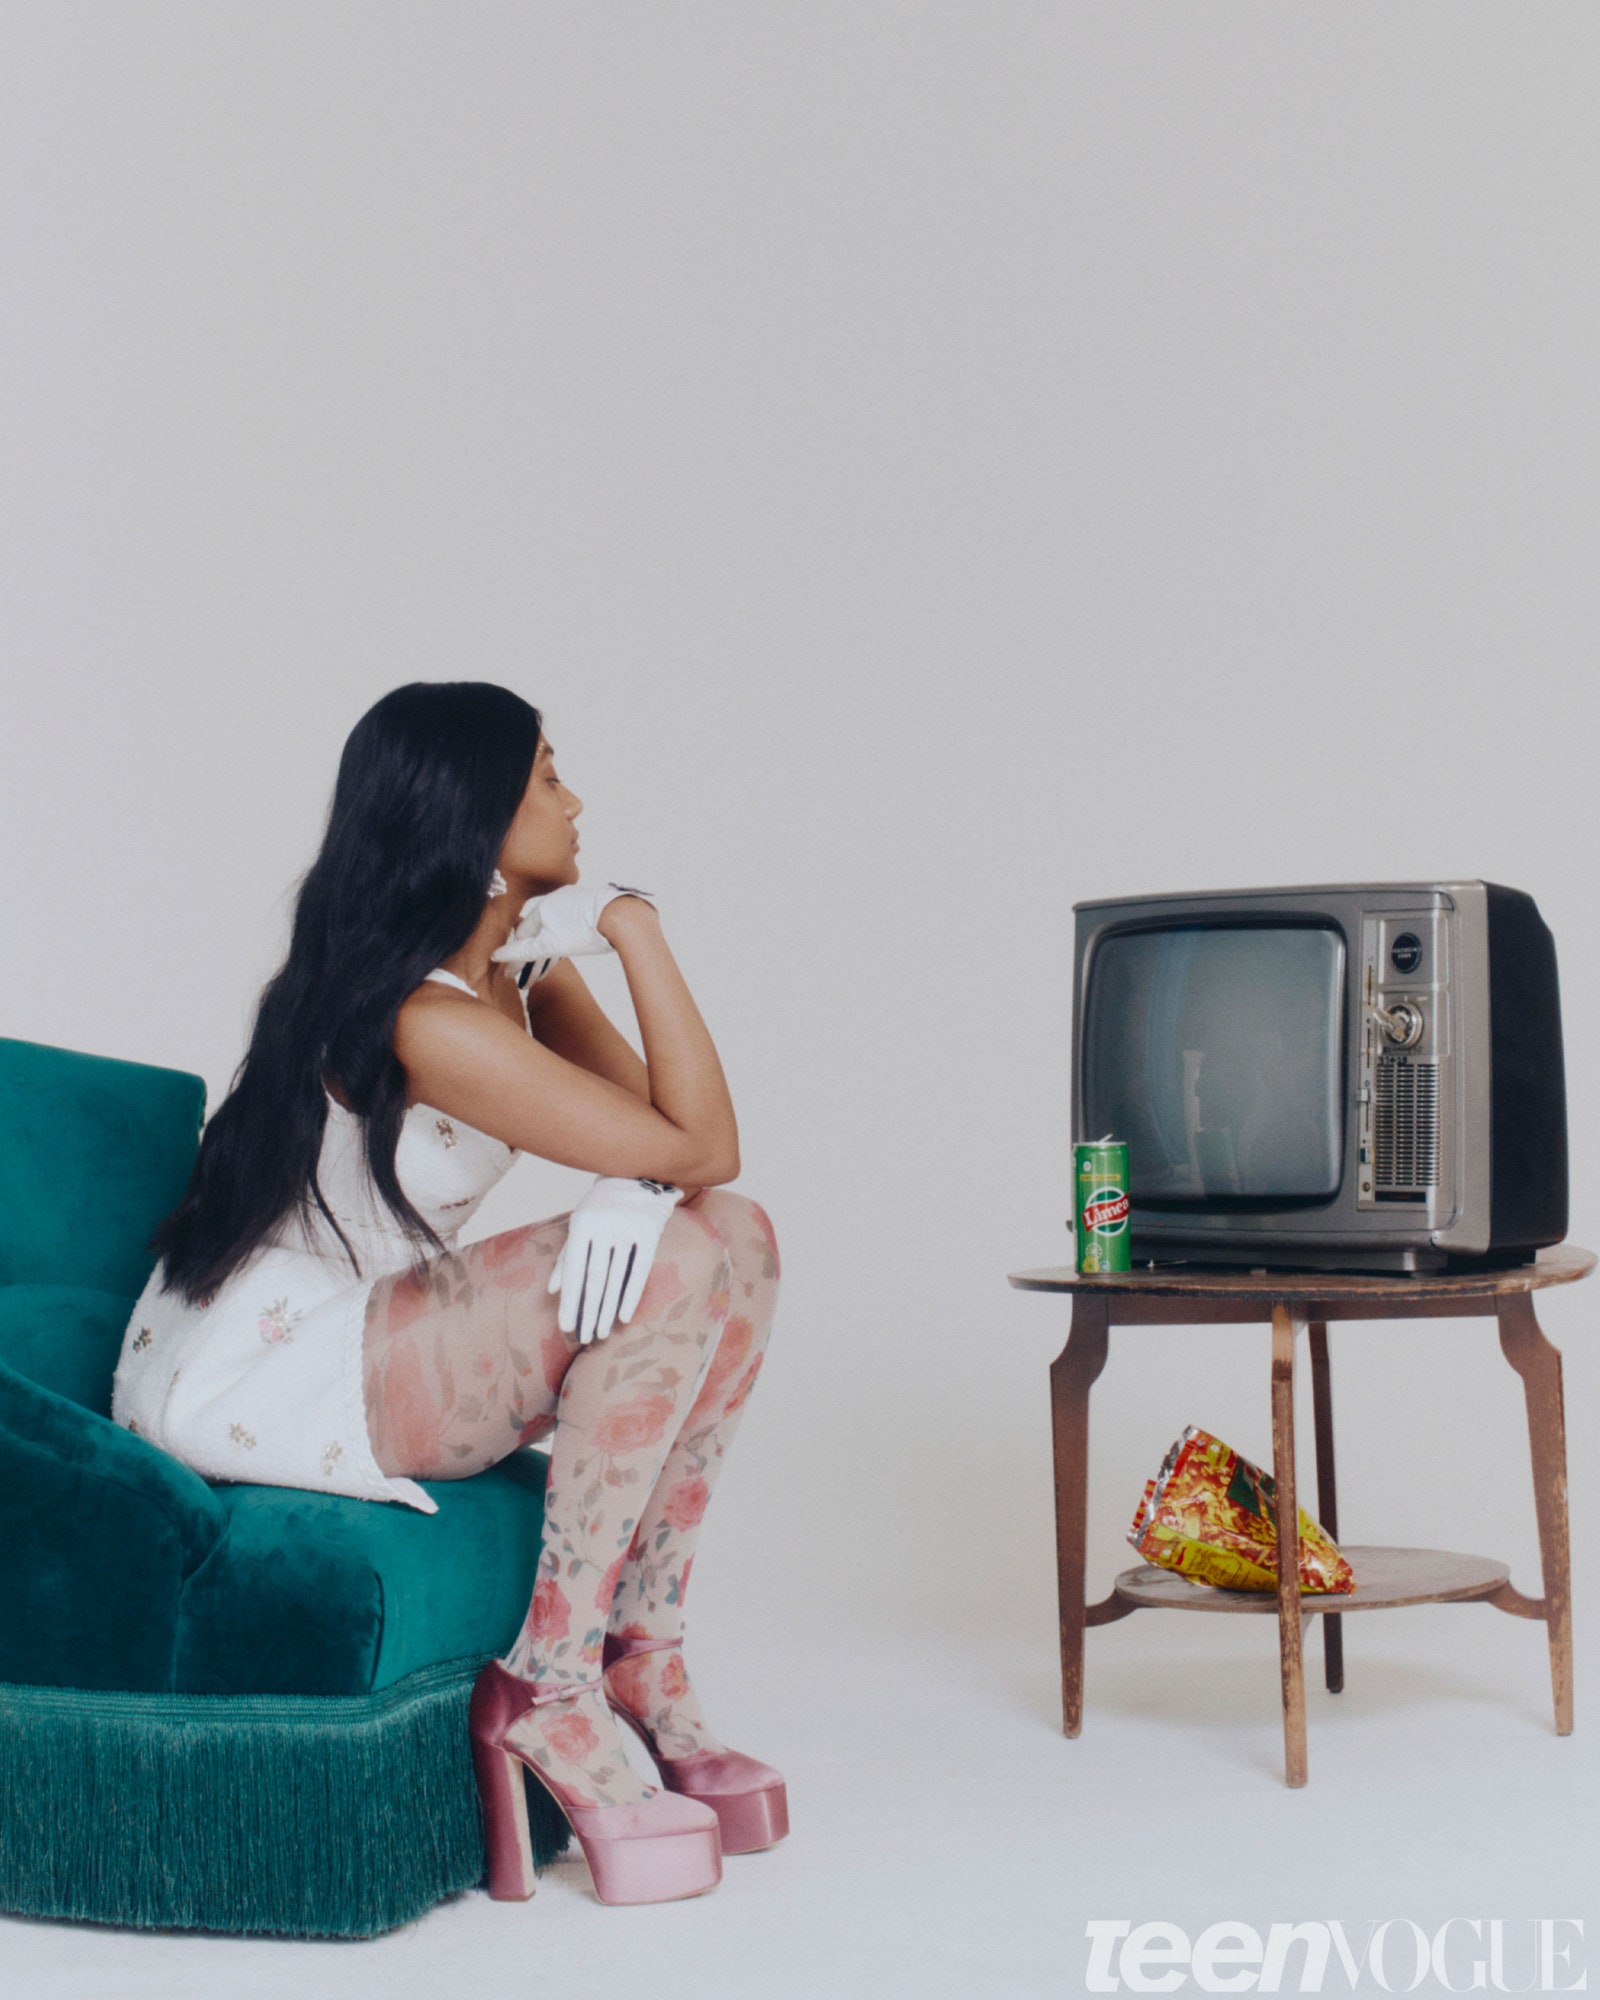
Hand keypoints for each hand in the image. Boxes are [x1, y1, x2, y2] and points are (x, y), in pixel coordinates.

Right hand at [490, 882, 656, 975]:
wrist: (623, 917)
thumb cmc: (586, 931)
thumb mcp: (550, 945)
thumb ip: (524, 952)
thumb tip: (497, 956)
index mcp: (543, 907)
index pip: (522, 933)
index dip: (516, 954)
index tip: (511, 971)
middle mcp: (557, 899)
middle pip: (538, 930)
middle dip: (533, 952)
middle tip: (529, 973)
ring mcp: (576, 901)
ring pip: (555, 926)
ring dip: (549, 945)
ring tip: (547, 964)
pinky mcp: (592, 905)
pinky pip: (571, 922)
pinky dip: (565, 936)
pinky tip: (568, 944)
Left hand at [549, 1176, 683, 1342]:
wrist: (638, 1175)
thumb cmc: (602, 1207)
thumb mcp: (581, 1224)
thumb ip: (567, 1257)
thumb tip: (552, 1290)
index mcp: (582, 1223)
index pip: (574, 1269)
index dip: (570, 1299)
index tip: (565, 1327)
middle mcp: (604, 1225)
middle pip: (594, 1277)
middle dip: (588, 1310)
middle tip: (584, 1337)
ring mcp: (628, 1228)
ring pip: (615, 1277)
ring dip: (608, 1308)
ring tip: (602, 1332)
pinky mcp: (650, 1231)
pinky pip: (640, 1269)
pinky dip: (631, 1294)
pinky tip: (623, 1316)